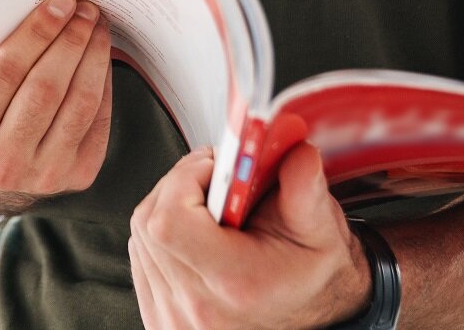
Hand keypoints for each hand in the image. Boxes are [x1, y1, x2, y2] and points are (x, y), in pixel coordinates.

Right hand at [0, 0, 114, 196]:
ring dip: (94, 57)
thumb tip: (43, 7)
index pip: (6, 71)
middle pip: (45, 88)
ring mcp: (41, 176)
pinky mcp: (76, 177)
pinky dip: (103, 83)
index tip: (61, 2)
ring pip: (78, 105)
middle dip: (70, 41)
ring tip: (98, 26)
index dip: (37, 33)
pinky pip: (97, 121)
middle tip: (87, 8)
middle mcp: (0, 164)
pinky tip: (101, 56)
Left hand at [128, 143, 370, 329]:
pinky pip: (141, 259)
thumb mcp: (322, 231)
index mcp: (237, 283)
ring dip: (169, 208)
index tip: (214, 170)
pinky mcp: (162, 319)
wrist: (317, 319)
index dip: (184, 180)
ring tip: (211, 210)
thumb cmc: (315, 279)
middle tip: (217, 183)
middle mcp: (200, 306)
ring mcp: (176, 318)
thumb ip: (305, 187)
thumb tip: (293, 150)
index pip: (169, 220)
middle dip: (180, 186)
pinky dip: (162, 236)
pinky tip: (195, 233)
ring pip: (141, 237)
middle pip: (150, 223)